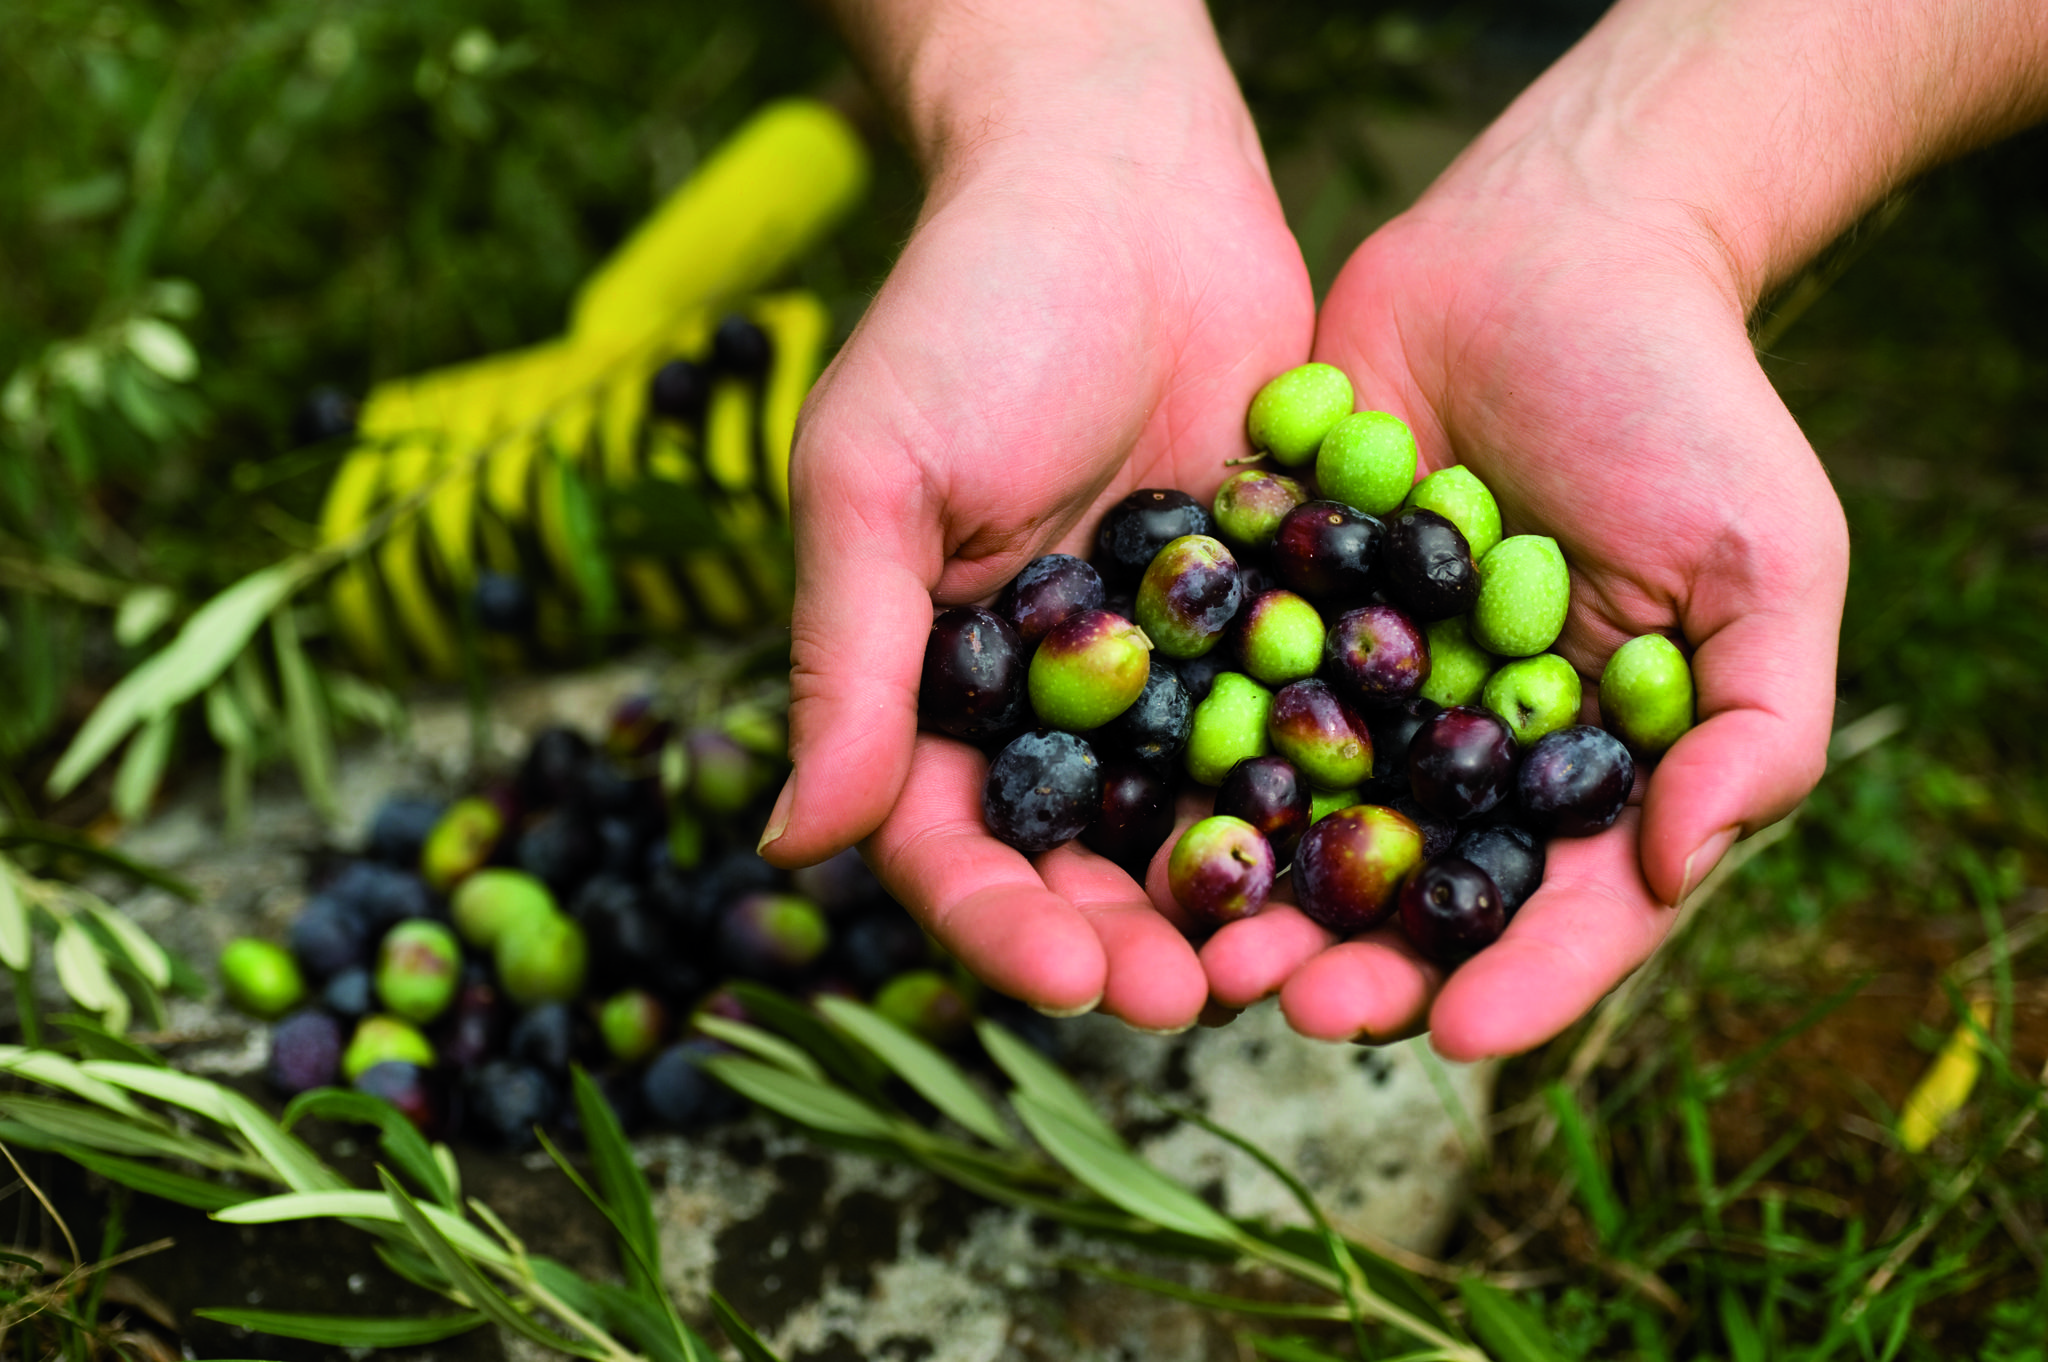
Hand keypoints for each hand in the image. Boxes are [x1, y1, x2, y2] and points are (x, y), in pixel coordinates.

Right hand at [760, 53, 1314, 1030]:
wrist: (1123, 182)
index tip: (1066, 973)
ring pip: (1197, 819)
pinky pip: (1297, 728)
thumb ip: (846, 656)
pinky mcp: (1271, 621)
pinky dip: (1328, 795)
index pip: (949, 842)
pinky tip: (1376, 847)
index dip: (999, 920)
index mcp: (936, 684)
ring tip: (1292, 960)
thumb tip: (792, 846)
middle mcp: (1052, 699)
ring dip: (1235, 899)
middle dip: (1128, 939)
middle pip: (1082, 861)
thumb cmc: (968, 311)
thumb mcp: (876, 477)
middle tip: (1194, 997)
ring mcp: (1168, 668)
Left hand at [1199, 166, 1849, 1057]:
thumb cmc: (1683, 402)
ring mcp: (1356, 678)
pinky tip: (1131, 797)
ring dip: (1244, 883)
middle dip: (1347, 953)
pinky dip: (1179, 747)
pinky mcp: (1268, 603)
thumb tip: (1682, 864)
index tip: (1454, 1033)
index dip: (1515, 979)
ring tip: (1190, 934)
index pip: (1555, 902)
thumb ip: (1755, 720)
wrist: (1553, 245)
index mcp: (1579, 763)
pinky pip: (1222, 690)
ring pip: (1295, 812)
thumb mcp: (1764, 555)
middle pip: (1404, 883)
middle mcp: (1456, 742)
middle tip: (1282, 1000)